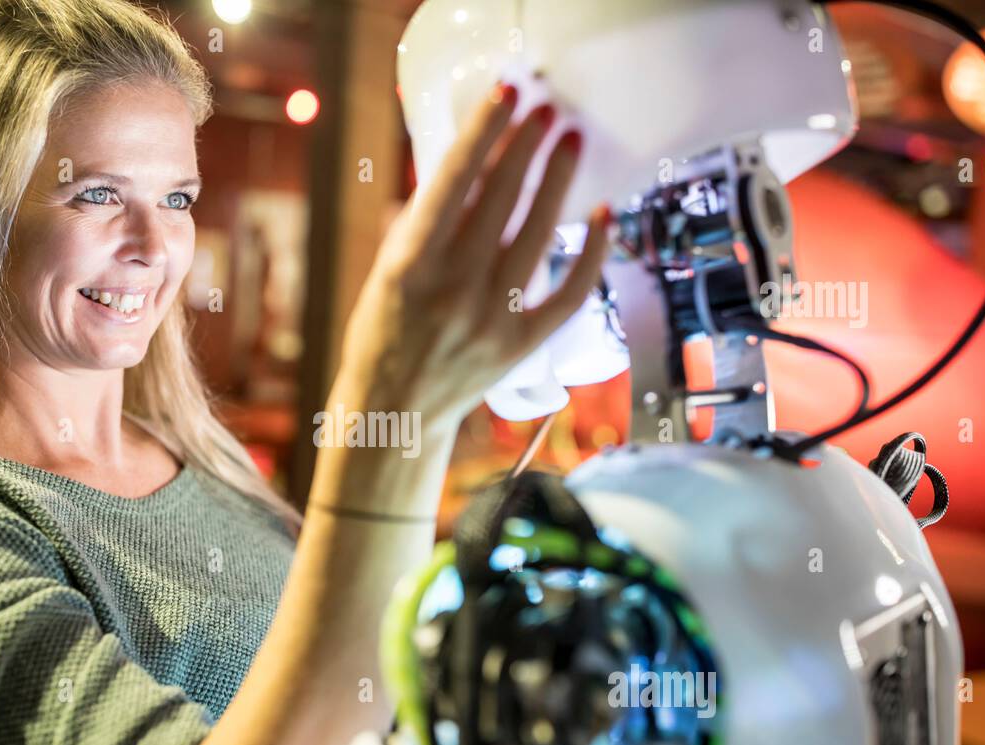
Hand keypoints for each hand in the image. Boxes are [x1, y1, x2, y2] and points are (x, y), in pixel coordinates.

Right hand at [332, 80, 610, 432]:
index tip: (506, 93)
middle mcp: (453, 288)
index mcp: (409, 266)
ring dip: (558, 181)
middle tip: (546, 110)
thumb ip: (420, 225)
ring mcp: (492, 317)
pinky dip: (591, 253)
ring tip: (570, 143)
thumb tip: (460, 168)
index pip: (452, 182)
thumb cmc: (382, 336)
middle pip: (501, 199)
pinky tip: (601, 215)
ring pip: (538, 234)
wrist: (394, 412)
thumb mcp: (385, 273)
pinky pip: (569, 292)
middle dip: (526, 145)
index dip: (483, 132)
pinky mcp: (521, 343)